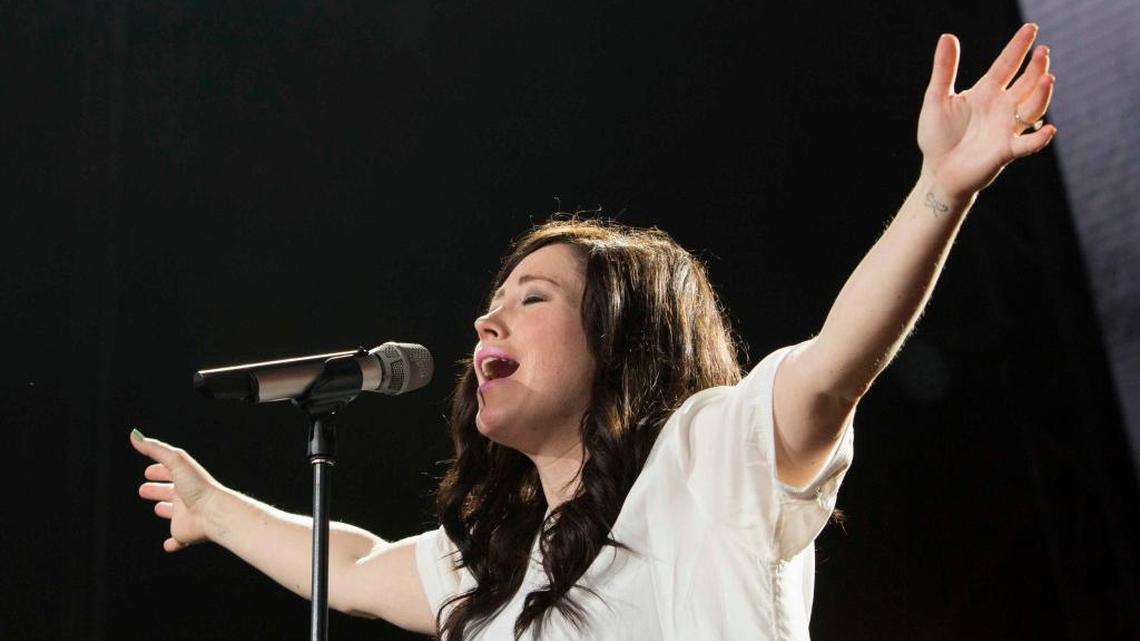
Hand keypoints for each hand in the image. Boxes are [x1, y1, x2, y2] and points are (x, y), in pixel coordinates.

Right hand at [130, 430, 223, 551]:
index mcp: (184, 480)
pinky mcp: (185, 533)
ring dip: (166, 510)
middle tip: (144, 488)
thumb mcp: (175, 461)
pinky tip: (169, 545)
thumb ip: (155, 449)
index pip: (169, 472)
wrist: (214, 513)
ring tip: (157, 507)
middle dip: (157, 489)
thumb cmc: (197, 486)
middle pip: (169, 491)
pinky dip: (174, 543)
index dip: (158, 470)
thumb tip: (134, 435)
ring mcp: (185, 515)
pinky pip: (179, 540)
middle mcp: (185, 497)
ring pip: (174, 512)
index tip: (148, 471)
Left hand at [917, 24, 1056, 199]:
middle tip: (1042, 52)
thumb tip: (947, 36)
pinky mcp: (1005, 151)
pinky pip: (1027, 144)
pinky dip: (1039, 138)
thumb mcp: (936, 99)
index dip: (1019, 47)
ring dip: (1042, 95)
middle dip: (1036, 68)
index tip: (1031, 28)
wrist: (937, 171)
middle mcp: (1002, 107)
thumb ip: (944, 70)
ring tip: (1047, 79)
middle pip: (1026, 83)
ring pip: (1032, 108)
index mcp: (986, 92)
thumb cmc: (937, 136)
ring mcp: (1007, 129)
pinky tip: (1049, 129)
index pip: (1007, 64)